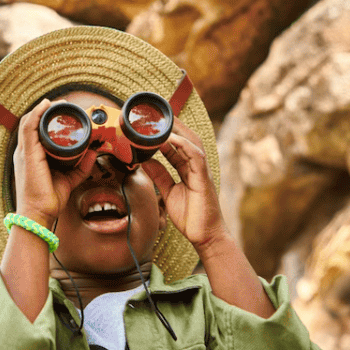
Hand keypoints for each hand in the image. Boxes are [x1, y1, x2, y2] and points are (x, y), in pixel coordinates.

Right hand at [12, 99, 96, 225]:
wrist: (39, 213)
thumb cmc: (49, 198)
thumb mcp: (69, 178)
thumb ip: (81, 166)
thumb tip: (94, 152)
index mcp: (31, 156)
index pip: (35, 130)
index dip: (46, 118)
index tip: (64, 112)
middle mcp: (25, 152)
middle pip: (31, 122)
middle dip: (47, 111)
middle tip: (65, 106)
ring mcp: (24, 152)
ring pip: (29, 121)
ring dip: (43, 109)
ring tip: (59, 104)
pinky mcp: (27, 154)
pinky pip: (28, 127)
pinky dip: (37, 114)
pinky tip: (46, 106)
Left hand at [140, 122, 226, 250]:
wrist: (204, 236)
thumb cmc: (190, 216)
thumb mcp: (168, 192)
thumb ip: (159, 175)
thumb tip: (145, 161)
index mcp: (188, 169)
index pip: (177, 145)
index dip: (164, 133)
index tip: (150, 123)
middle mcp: (196, 166)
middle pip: (186, 138)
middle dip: (173, 124)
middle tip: (156, 112)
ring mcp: (201, 171)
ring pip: (192, 142)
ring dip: (177, 129)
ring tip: (161, 119)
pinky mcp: (203, 178)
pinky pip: (195, 156)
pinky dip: (183, 144)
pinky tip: (170, 137)